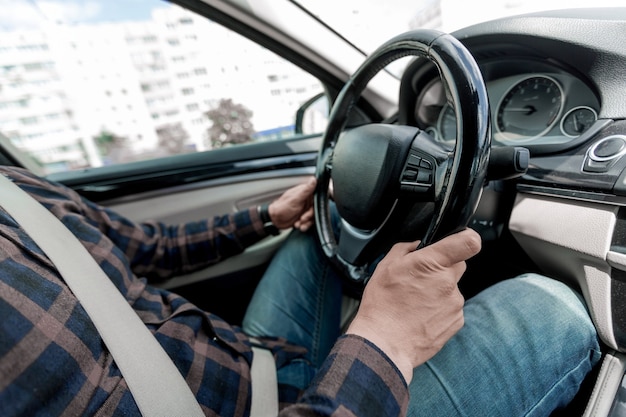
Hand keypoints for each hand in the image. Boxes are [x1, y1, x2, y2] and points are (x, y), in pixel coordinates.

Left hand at [268, 177, 315, 231]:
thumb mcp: (295, 199)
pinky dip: (305, 225)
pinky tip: (298, 226)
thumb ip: (306, 190)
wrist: (274, 220)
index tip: (311, 209)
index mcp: (305, 193)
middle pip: (316, 208)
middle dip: (309, 216)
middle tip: (302, 218)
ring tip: (298, 224)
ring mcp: (306, 209)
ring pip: (313, 216)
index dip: (316, 204)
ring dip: (307, 222)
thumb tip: (313, 179)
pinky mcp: (304, 216)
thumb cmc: (281, 207)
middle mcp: (306, 200)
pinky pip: (310, 222)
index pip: (317, 196)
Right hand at [346, 228, 480, 383]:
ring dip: (439, 292)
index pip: (468, 242)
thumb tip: (416, 245)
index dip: (467, 238)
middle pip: (458, 265)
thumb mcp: (384, 267)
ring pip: (452, 288)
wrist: (385, 344)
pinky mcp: (457, 321)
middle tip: (421, 279)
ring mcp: (455, 303)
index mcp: (431, 263)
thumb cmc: (382, 306)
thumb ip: (404, 248)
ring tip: (415, 304)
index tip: (461, 241)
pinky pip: (452, 308)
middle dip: (443, 268)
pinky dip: (440, 310)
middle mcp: (447, 282)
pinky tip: (421, 316)